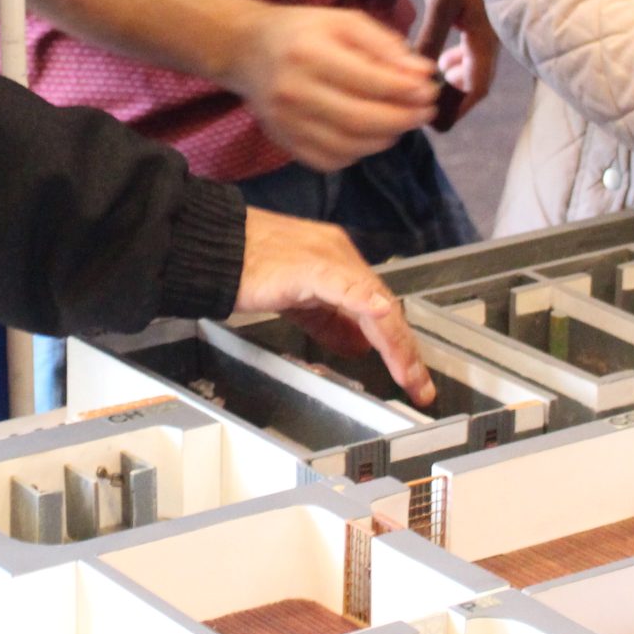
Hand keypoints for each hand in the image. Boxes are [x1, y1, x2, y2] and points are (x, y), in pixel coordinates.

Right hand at [223, 6, 439, 171]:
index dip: (408, 91)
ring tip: (401, 122)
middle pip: (362, 120)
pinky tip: (368, 135)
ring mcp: (286, 122)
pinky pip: (330, 160)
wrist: (246, 49)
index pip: (371, 81)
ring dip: (386, 138)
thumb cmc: (302, 31)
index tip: (430, 91)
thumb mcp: (343, 22)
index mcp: (310, 54)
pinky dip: (358, 152)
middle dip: (404, 119)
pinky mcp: (284, 141)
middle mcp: (294, 91)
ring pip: (349, 146)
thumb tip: (422, 74)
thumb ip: (384, 46)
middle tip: (425, 112)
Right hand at [232, 209, 434, 405]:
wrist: (213, 247)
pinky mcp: (311, 267)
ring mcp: (329, 258)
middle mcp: (340, 255)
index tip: (411, 374)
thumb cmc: (247, 267)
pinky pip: (347, 288)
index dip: (399, 342)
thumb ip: (330, 323)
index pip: (380, 306)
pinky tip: (383, 319)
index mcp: (338, 260)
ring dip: (395, 345)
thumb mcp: (299, 302)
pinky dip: (369, 305)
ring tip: (409, 375)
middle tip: (419, 385)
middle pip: (385, 307)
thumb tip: (359, 346)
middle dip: (406, 351)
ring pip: (375, 304)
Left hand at [412, 0, 496, 129]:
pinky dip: (457, 61)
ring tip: (431, 80)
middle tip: (426, 107)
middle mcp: (491, 39)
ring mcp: (489, 29)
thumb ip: (429, 40)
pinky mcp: (482, 18)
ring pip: (474, 67)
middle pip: (476, 82)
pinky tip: (441, 54)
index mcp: (484, 40)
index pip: (476, 89)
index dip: (456, 110)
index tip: (434, 123)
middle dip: (453, 99)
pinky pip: (473, 50)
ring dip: (454, 79)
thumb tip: (415, 76)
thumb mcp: (440, 4)